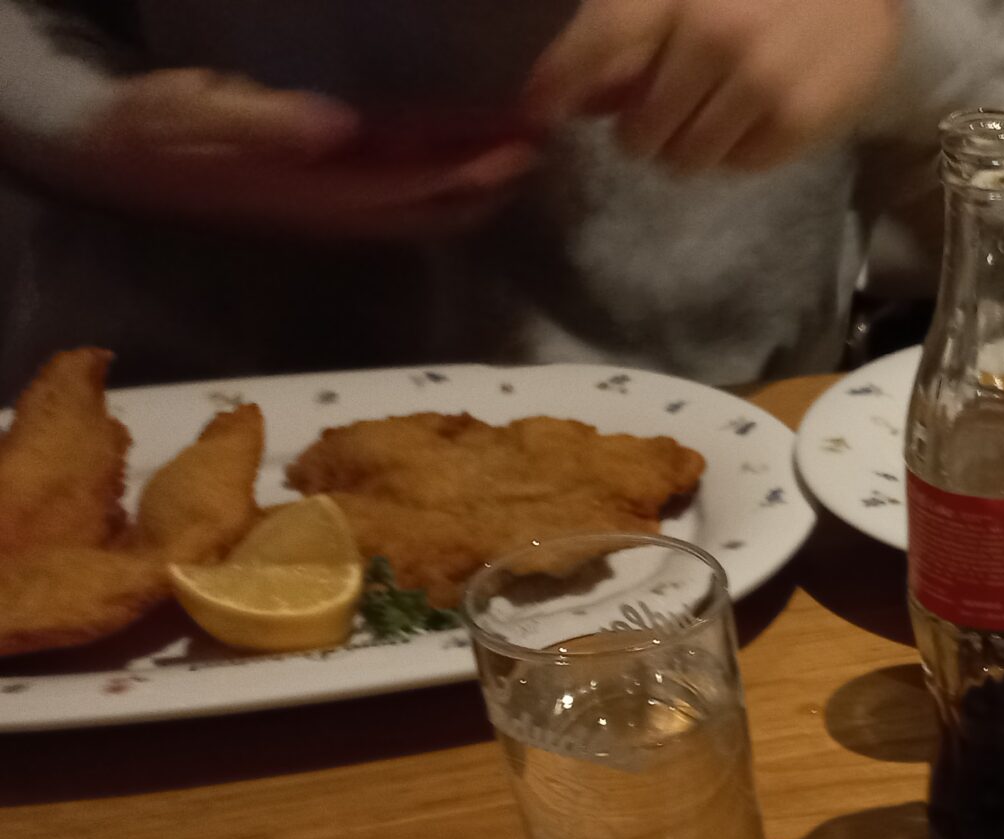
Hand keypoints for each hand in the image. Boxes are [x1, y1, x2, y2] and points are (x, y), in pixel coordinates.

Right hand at [59, 70, 539, 242]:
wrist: (116, 155)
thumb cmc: (156, 128)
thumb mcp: (197, 114)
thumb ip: (264, 123)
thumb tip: (335, 128)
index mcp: (309, 187)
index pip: (406, 182)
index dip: (463, 167)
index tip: (514, 143)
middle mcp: (330, 209)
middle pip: (427, 204)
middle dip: (485, 179)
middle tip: (539, 145)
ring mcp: (328, 210)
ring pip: (418, 210)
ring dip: (472, 190)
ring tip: (522, 158)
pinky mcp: (320, 200)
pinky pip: (395, 204)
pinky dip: (438, 191)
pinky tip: (466, 172)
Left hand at [528, 0, 902, 171]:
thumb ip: (634, 24)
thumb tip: (579, 90)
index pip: (600, 40)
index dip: (557, 83)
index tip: (533, 113)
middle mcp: (714, 32)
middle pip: (639, 126)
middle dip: (640, 129)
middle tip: (662, 112)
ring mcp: (759, 82)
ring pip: (684, 157)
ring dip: (685, 147)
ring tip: (711, 116)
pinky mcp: (797, 120)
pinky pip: (736, 166)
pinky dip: (735, 151)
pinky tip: (754, 117)